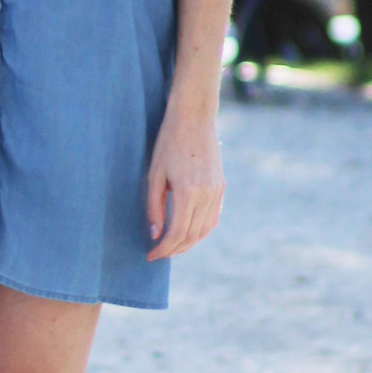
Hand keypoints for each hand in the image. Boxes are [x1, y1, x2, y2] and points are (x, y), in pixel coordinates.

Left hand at [145, 104, 224, 258]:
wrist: (194, 118)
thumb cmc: (169, 143)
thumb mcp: (154, 175)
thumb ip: (154, 207)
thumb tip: (155, 234)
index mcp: (188, 192)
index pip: (177, 233)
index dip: (163, 249)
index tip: (150, 255)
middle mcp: (207, 195)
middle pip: (192, 235)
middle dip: (174, 249)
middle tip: (158, 252)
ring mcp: (217, 191)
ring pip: (205, 230)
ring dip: (188, 242)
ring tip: (171, 246)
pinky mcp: (221, 187)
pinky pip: (213, 218)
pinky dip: (200, 230)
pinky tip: (188, 232)